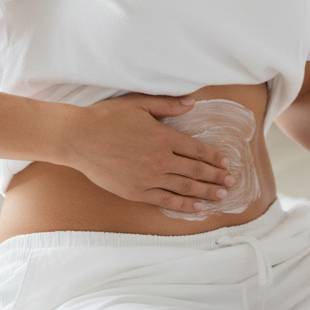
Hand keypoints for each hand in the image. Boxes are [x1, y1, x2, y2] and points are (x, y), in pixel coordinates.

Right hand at [60, 93, 234, 214]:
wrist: (78, 138)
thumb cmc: (107, 118)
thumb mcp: (140, 103)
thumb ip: (168, 104)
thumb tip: (192, 103)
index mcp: (163, 137)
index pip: (197, 149)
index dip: (214, 157)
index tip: (226, 162)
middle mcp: (160, 160)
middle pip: (196, 170)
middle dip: (216, 176)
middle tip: (231, 181)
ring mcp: (148, 178)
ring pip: (185, 187)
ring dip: (206, 191)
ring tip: (221, 195)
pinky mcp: (135, 192)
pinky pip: (165, 200)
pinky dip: (183, 204)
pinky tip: (197, 207)